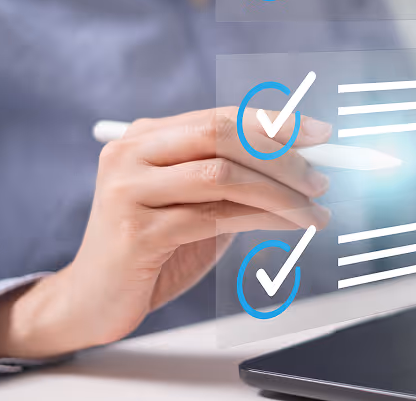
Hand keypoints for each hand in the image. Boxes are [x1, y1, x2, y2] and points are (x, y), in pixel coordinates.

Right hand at [0, 107, 331, 361]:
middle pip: (221, 133)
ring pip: (223, 175)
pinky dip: (264, 218)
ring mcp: (129, 190)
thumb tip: (305, 164)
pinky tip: (289, 226)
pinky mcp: (137, 232)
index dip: (276, 122)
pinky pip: (215, 217)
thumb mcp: (198, 204)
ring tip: (316, 212)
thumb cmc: (156, 248)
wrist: (93, 300)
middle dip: (282, 155)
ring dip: (282, 193)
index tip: (321, 134)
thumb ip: (236, 179)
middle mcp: (132, 153)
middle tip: (321, 180)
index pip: (221, 115)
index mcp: (146, 136)